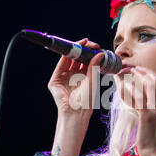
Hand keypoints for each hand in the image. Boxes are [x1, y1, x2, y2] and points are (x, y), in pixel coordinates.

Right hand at [48, 38, 103, 155]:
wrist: (77, 112)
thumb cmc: (87, 101)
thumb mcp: (92, 80)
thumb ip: (94, 66)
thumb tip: (101, 53)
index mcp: (82, 77)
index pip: (85, 61)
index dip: (89, 52)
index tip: (95, 46)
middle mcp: (72, 76)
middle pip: (76, 58)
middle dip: (82, 49)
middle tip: (89, 43)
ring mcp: (63, 77)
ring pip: (68, 60)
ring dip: (74, 50)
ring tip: (82, 43)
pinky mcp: (55, 80)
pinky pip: (60, 65)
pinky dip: (65, 56)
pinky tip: (71, 50)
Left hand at [119, 66, 155, 155]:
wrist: (155, 152)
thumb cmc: (154, 137)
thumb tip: (146, 97)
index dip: (152, 74)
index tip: (142, 70)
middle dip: (145, 71)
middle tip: (134, 68)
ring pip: (149, 85)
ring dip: (138, 76)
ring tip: (129, 73)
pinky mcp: (148, 115)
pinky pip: (139, 98)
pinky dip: (131, 90)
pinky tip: (124, 86)